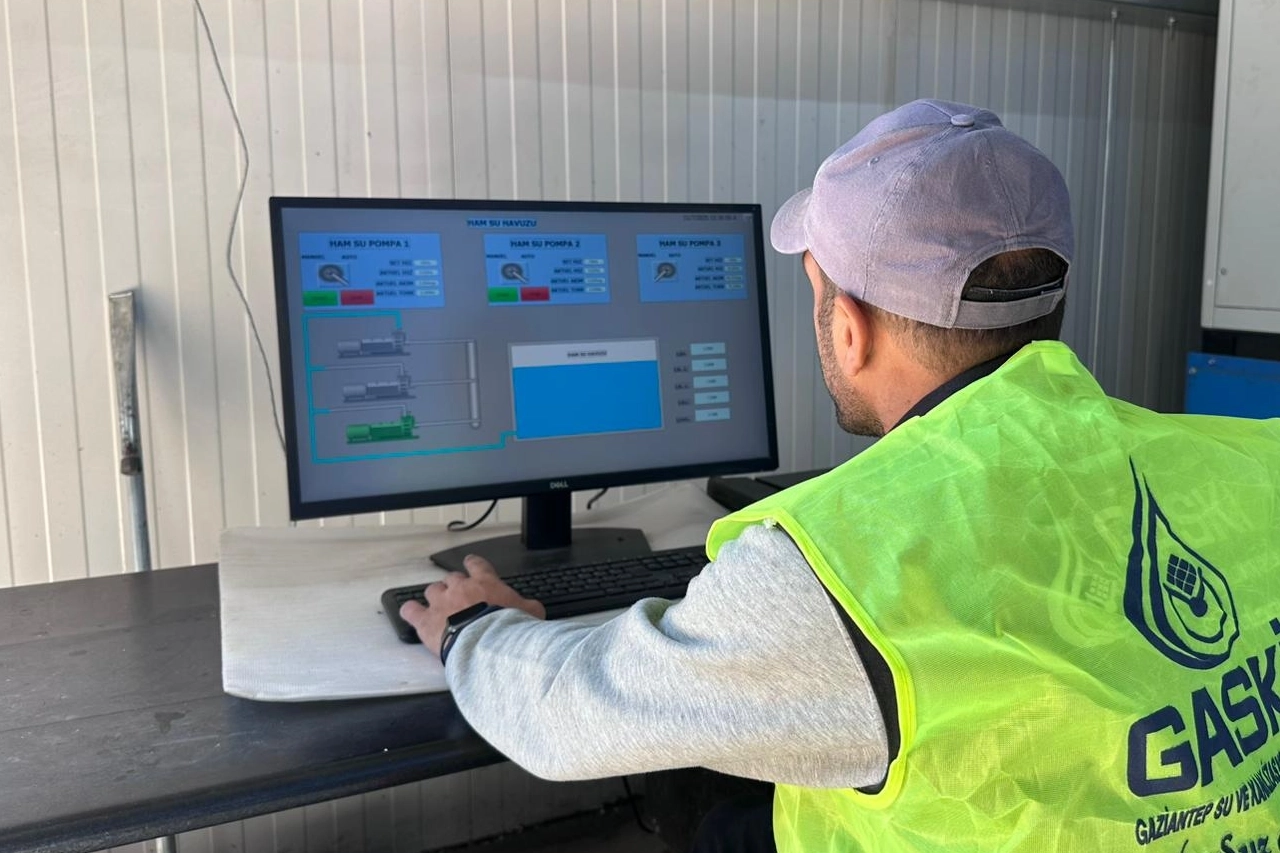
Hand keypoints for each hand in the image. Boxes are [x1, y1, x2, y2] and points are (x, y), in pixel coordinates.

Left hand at [399, 555, 545, 655]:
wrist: (488, 644)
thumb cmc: (509, 629)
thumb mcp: (531, 613)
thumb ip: (529, 607)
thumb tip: (533, 609)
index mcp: (485, 583)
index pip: (477, 564)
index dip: (472, 563)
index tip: (470, 564)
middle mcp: (461, 588)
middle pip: (451, 578)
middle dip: (453, 585)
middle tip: (458, 596)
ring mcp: (441, 602)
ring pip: (432, 590)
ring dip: (435, 596)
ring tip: (438, 606)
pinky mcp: (427, 621)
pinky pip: (411, 610)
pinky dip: (410, 611)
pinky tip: (411, 613)